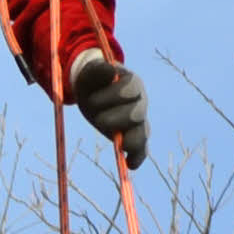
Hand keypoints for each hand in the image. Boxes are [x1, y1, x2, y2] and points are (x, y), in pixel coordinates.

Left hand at [67, 50, 149, 169]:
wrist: (92, 91)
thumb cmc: (93, 80)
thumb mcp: (90, 72)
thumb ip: (98, 69)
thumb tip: (110, 70)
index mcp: (132, 82)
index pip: (131, 89)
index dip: (114, 95)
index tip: (92, 100)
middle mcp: (140, 102)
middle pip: (137, 112)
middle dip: (119, 118)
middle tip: (99, 121)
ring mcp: (138, 121)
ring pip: (142, 131)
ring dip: (133, 140)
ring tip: (122, 147)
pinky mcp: (133, 136)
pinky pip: (141, 148)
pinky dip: (138, 156)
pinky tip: (130, 164)